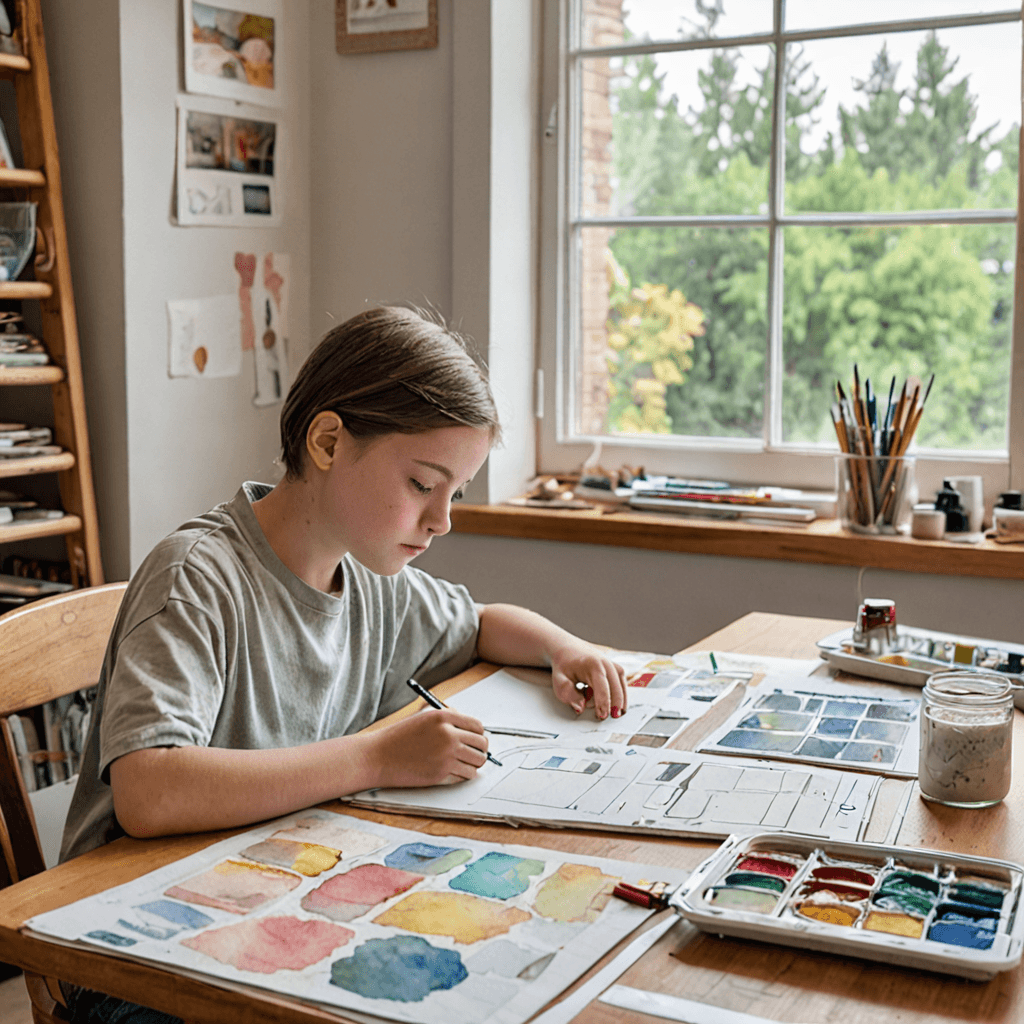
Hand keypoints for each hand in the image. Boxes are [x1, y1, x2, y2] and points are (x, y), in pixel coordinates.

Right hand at [367, 708, 488, 787]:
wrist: (378, 756)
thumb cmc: (399, 737)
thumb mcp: (424, 718)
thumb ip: (448, 719)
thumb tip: (472, 729)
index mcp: (444, 717)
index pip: (478, 726)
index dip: (479, 735)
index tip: (475, 740)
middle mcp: (448, 735)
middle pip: (482, 745)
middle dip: (480, 751)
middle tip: (473, 755)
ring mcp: (446, 755)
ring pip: (477, 763)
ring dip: (473, 765)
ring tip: (463, 764)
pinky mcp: (441, 774)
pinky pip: (466, 776)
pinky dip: (463, 775)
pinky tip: (453, 772)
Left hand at [549, 641, 627, 719]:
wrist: (569, 649)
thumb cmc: (564, 665)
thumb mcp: (559, 680)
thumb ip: (568, 694)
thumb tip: (580, 708)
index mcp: (593, 664)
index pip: (602, 687)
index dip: (603, 703)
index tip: (602, 716)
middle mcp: (607, 664)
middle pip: (616, 689)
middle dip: (613, 705)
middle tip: (604, 717)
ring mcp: (614, 666)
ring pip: (622, 688)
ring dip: (616, 701)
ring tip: (603, 710)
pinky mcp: (617, 671)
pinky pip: (621, 687)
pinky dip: (616, 697)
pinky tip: (607, 703)